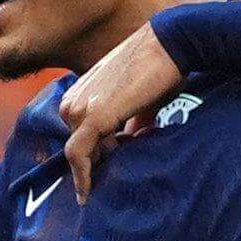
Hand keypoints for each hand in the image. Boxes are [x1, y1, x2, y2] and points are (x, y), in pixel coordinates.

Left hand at [56, 22, 177, 190]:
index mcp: (79, 95)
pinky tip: (87, 195)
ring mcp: (78, 108)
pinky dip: (82, 176)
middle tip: (112, 186)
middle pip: (80, 147)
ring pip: (82, 154)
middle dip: (98, 166)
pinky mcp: (91, 117)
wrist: (168, 45)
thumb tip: (134, 144)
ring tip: (117, 182)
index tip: (100, 179)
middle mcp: (72, 102)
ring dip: (99, 169)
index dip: (94, 159)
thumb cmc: (159, 71)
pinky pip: (78, 155)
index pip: (80, 138)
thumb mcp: (138, 104)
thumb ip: (130, 126)